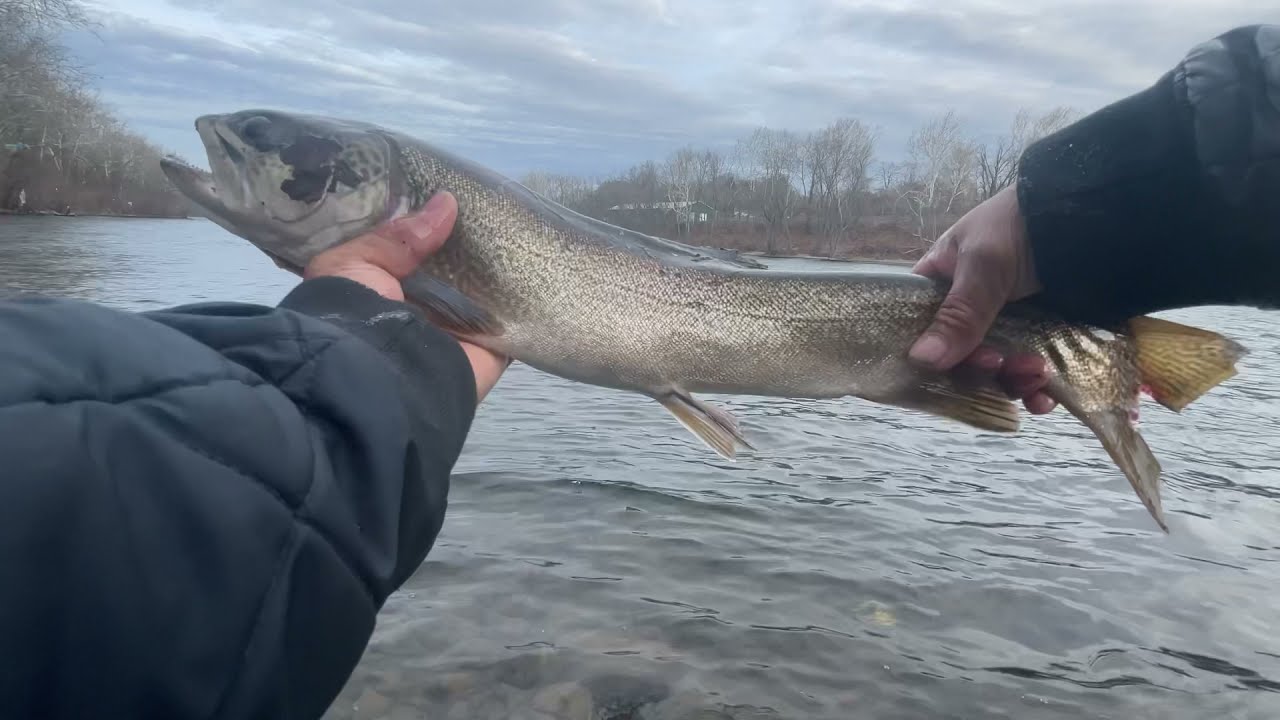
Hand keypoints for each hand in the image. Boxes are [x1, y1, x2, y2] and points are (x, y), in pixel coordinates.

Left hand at [303, 191, 508, 400]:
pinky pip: (514, 320)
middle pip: (455, 270)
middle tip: (498, 202)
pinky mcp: (490, 350)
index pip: (413, 252)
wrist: (375, 381)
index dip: (431, 225)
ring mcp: (459, 331)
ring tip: (525, 223)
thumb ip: (397, 236)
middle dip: (473, 242)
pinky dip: (527, 298)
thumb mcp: (354, 262)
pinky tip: (540, 264)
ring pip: (487, 292)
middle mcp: (423, 310)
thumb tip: (447, 201)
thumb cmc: (352, 316)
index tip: (454, 191)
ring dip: (503, 267)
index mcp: (384, 289)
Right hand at [907, 185, 1055, 414]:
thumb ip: (957, 315)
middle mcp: (968, 309)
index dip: (927, 351)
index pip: (918, 326)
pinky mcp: (1038, 337)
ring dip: (1012, 381)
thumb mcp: (982, 265)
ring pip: (995, 370)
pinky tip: (1044, 397)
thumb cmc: (1019, 226)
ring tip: (1036, 373)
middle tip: (999, 364)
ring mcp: (1004, 325)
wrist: (1091, 217)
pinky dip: (1034, 391)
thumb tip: (921, 360)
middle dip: (978, 369)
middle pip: (958, 357)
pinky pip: (1027, 374)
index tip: (942, 367)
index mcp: (941, 283)